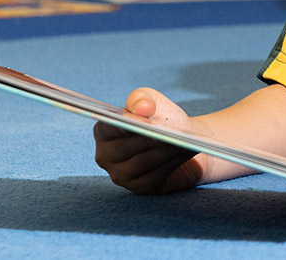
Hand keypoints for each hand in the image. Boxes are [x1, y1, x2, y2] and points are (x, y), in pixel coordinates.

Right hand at [92, 87, 206, 194]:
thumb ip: (143, 98)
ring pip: (142, 163)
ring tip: (180, 141)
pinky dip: (170, 164)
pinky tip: (182, 153)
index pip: (108, 128)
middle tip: (168, 133)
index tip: (144, 121)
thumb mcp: (153, 102)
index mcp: (103, 131)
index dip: (125, 125)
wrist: (180, 142)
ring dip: (162, 152)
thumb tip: (143, 108)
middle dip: (149, 139)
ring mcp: (120, 175)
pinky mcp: (139, 188)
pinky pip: (154, 176)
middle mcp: (105, 156)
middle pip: (125, 148)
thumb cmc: (162, 119)